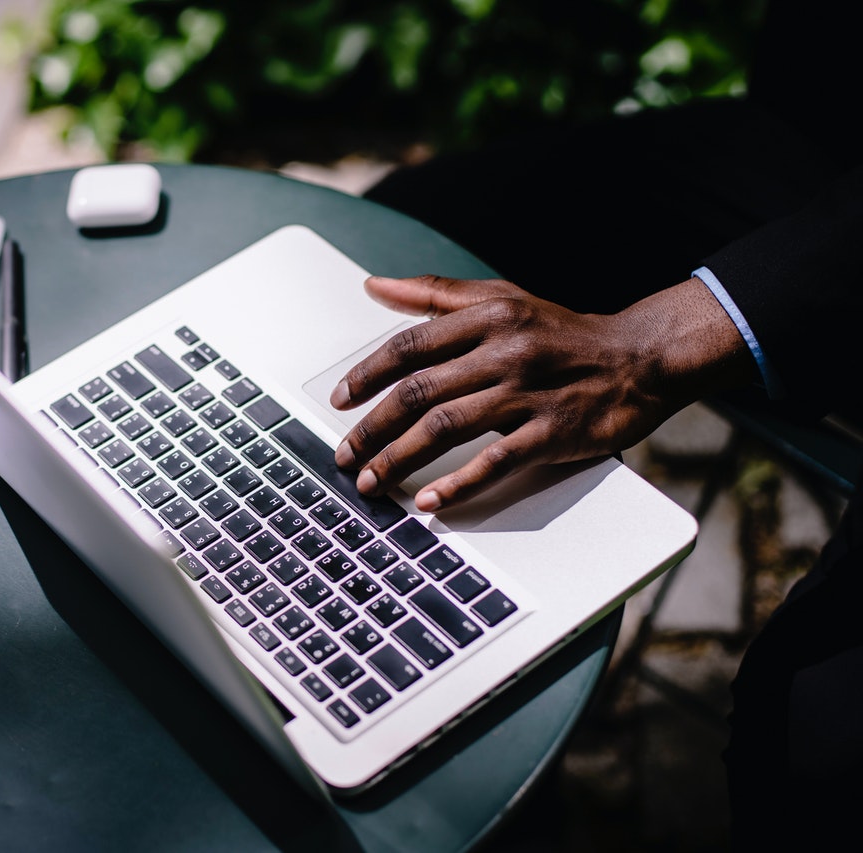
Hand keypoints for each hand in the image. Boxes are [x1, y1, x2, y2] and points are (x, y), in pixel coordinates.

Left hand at [331, 274, 754, 511]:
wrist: (640, 358)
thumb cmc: (561, 332)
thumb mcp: (501, 299)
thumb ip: (433, 294)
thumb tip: (373, 285)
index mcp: (487, 316)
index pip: (410, 346)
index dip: (367, 375)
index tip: (339, 402)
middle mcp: (504, 350)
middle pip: (419, 391)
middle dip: (373, 428)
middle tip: (345, 456)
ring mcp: (528, 392)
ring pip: (447, 426)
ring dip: (401, 458)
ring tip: (372, 483)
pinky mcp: (553, 431)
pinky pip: (496, 460)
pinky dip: (459, 482)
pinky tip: (429, 502)